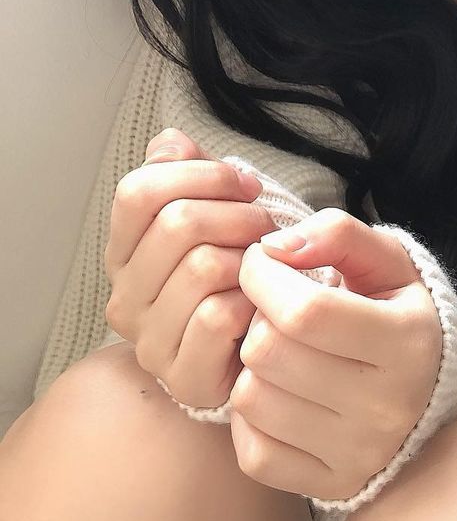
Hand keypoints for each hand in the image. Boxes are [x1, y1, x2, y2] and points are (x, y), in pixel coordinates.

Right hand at [104, 128, 278, 410]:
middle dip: (238, 214)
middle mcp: (125, 298)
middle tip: (266, 226)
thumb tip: (172, 143)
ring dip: (252, 258)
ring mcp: (151, 343)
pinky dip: (252, 303)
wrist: (263, 348)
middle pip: (177, 223)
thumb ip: (189, 172)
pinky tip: (261, 306)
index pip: (137, 191)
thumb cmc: (241, 276)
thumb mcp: (216, 213)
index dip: (202, 175)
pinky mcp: (185, 377)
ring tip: (267, 266)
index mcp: (124, 252)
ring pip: (203, 267)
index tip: (245, 185)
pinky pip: (218, 318)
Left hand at [228, 208, 442, 502]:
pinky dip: (251, 420)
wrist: (436, 402)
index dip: (263, 277)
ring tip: (282, 353)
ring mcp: (358, 453)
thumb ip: (338, 235)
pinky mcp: (330, 486)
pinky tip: (280, 395)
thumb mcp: (389, 262)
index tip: (261, 263)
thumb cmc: (402, 317)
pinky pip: (252, 451)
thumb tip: (276, 247)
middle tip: (275, 310)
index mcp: (407, 341)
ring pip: (251, 399)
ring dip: (252, 368)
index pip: (304, 309)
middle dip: (257, 319)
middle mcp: (386, 405)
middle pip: (268, 353)